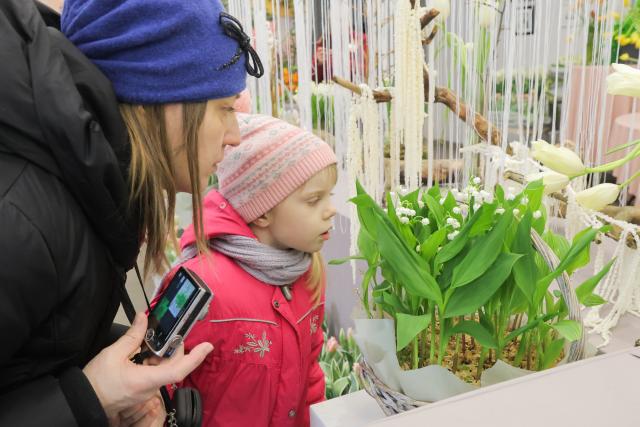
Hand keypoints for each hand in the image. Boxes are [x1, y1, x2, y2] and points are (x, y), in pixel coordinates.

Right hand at [83, 312, 212, 419]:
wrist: (84, 401)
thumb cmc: (97, 382)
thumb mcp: (114, 354)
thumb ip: (133, 335)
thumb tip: (143, 318)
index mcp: (146, 380)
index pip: (179, 369)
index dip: (195, 357)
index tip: (207, 346)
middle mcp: (151, 388)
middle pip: (173, 366)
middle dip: (174, 349)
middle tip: (169, 334)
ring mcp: (147, 391)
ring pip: (164, 370)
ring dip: (161, 355)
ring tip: (148, 343)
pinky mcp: (142, 391)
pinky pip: (155, 375)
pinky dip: (153, 362)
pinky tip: (142, 354)